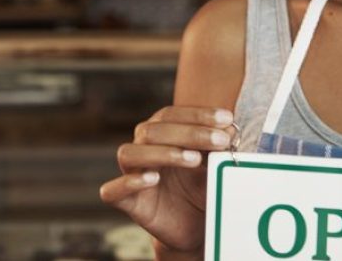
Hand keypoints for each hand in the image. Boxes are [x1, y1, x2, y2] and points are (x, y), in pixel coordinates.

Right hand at [99, 106, 235, 254]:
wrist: (195, 227)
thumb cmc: (201, 189)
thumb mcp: (215, 166)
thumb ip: (218, 147)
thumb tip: (229, 128)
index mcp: (160, 134)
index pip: (171, 115)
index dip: (197, 115)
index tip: (226, 119)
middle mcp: (141, 149)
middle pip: (152, 130)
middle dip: (190, 132)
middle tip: (221, 141)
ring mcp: (131, 175)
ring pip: (129, 153)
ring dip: (162, 152)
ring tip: (194, 159)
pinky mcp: (126, 202)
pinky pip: (112, 191)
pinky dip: (129, 182)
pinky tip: (152, 178)